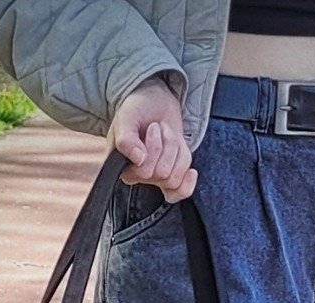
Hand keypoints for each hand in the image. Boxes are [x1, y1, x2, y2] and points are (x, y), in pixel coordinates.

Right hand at [110, 77, 196, 201]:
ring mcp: (156, 178)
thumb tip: (139, 160)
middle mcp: (138, 176)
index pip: (144, 172)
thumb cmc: (137, 109)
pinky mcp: (171, 177)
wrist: (154, 101)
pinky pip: (183, 190)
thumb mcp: (126, 118)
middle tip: (159, 128)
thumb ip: (126, 140)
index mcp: (122, 165)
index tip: (151, 128)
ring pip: (174, 178)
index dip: (153, 150)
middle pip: (162, 174)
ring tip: (167, 135)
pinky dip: (188, 180)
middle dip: (166, 146)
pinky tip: (191, 172)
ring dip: (176, 151)